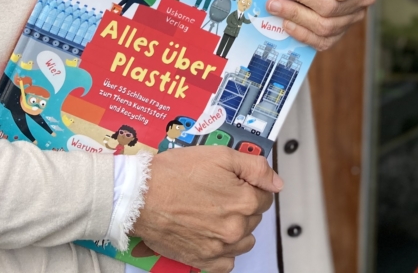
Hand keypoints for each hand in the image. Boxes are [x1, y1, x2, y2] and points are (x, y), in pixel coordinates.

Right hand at [131, 146, 281, 271]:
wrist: (140, 196)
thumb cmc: (174, 174)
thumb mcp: (220, 155)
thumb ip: (255, 167)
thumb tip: (276, 182)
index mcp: (244, 201)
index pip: (265, 196)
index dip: (250, 185)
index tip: (234, 183)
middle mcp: (235, 228)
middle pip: (254, 217)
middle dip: (242, 204)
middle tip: (218, 194)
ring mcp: (219, 247)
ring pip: (244, 240)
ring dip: (236, 228)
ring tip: (214, 214)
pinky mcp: (202, 261)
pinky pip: (226, 263)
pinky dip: (223, 251)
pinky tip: (211, 235)